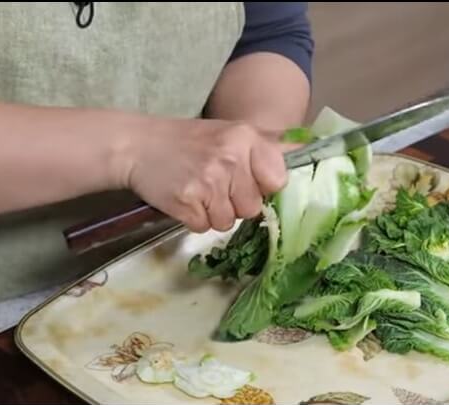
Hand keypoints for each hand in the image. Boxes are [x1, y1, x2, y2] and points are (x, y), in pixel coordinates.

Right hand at [117, 118, 288, 232]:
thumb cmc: (189, 141)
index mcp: (245, 137)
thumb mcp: (231, 133)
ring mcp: (207, 181)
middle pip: (253, 207)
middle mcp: (229, 158)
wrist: (137, 145)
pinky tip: (185, 197)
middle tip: (214, 183)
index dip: (263, 186)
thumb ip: (269, 145)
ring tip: (198, 189)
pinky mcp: (186, 202)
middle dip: (235, 202)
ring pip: (229, 221)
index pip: (278, 180)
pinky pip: (205, 227)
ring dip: (214, 212)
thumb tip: (311, 149)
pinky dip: (195, 218)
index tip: (248, 180)